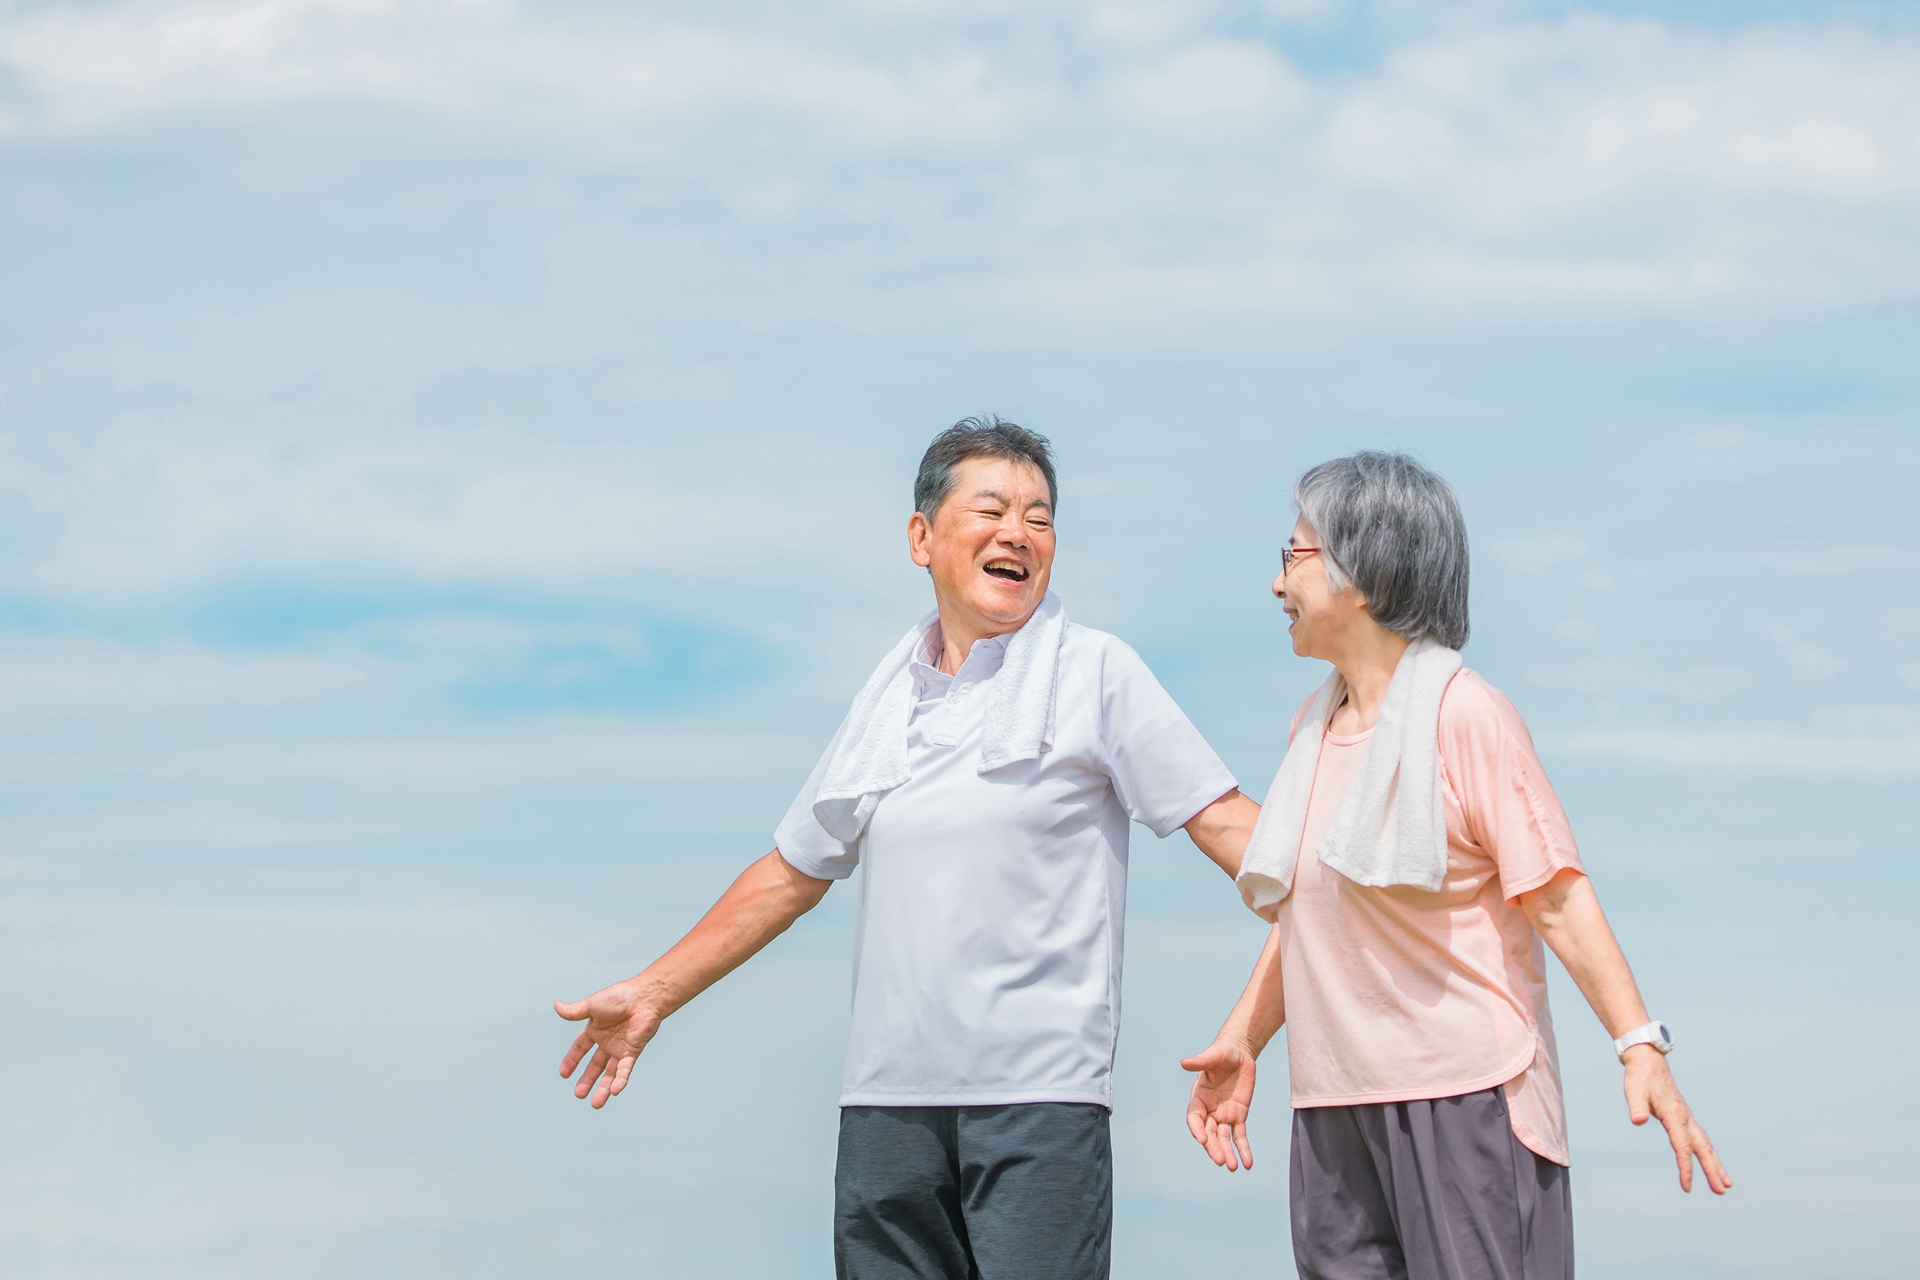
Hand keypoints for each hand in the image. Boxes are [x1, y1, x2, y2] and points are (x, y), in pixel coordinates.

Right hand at [555, 979, 662, 1108]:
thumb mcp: (592, 1005)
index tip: (564, 1074)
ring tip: (596, 1104)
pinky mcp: (633, 1051)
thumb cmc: (620, 997)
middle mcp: (607, 1041)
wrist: (645, 998)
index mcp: (595, 1030)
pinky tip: (615, 1091)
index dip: (572, 1060)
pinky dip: (620, 1080)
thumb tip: (556, 1006)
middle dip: (587, 1080)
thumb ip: (574, 1011)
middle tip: (579, 1094)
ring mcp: (620, 1048)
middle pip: (595, 1065)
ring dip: (603, 1088)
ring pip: (610, 1073)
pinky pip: (625, 1069)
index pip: (580, 1048)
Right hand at [1181, 1038, 1257, 1170]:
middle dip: (1213, 1147)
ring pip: (1223, 1138)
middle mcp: (1209, 1110)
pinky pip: (1240, 1136)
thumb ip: (1200, 1061)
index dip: (1197, 1129)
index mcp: (1199, 1097)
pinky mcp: (1238, 1117)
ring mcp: (1223, 1115)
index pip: (1195, 1118)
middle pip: (1209, 1133)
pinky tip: (1247, 1164)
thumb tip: (1184, 1063)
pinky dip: (1243, 1150)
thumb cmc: (1223, 1052)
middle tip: (1220, 1160)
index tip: (1202, 1139)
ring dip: (1227, 1153)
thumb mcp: (1213, 1055)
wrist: (1239, 1054)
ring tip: (1231, 1167)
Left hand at [1624, 1046, 1731, 1193]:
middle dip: (1712, 1170)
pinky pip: (1699, 1140)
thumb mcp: (1634, 1090)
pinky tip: (1710, 1164)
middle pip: (1703, 1148)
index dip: (1685, 1167)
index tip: (1687, 1187)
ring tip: (1725, 1185)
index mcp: (1674, 1115)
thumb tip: (1637, 1121)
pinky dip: (1707, 1154)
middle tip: (1721, 1191)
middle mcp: (1685, 1118)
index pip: (1683, 1146)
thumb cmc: (1639, 1077)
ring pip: (1705, 1145)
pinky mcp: (1684, 1118)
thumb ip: (1636, 1106)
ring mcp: (1687, 1118)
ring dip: (1715, 1165)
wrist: (1648, 1062)